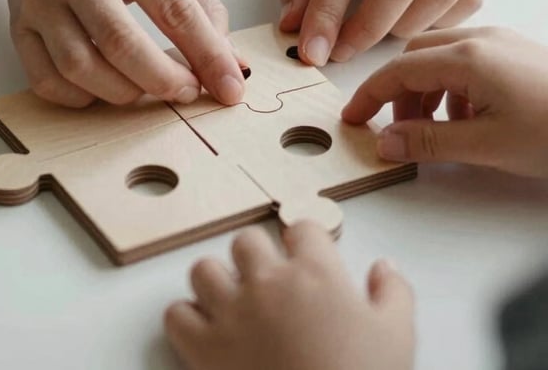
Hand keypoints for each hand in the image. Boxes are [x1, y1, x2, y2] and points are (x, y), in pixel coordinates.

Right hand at [0, 0, 245, 107]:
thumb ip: (199, 4)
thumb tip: (230, 62)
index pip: (174, 9)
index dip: (208, 55)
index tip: (230, 86)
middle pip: (123, 45)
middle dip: (165, 81)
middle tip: (188, 91)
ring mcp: (40, 0)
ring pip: (82, 69)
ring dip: (125, 93)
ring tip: (147, 86)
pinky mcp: (18, 26)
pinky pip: (48, 81)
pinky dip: (82, 97)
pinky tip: (103, 86)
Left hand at [165, 223, 414, 369]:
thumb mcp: (398, 337)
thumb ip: (393, 293)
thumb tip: (384, 267)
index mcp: (316, 272)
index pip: (302, 227)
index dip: (305, 243)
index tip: (306, 258)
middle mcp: (269, 282)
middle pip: (246, 240)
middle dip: (256, 257)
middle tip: (268, 282)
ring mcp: (232, 312)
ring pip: (204, 269)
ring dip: (216, 282)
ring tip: (232, 303)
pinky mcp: (204, 347)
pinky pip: (176, 314)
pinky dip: (188, 321)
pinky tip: (207, 333)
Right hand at [342, 27, 547, 176]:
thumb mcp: (488, 145)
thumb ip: (430, 142)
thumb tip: (386, 142)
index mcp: (467, 57)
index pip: (397, 71)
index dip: (369, 96)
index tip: (351, 119)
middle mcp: (480, 40)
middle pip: (416, 57)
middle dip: (400, 94)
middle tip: (400, 131)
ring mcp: (501, 44)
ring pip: (441, 58)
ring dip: (427, 93)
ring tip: (439, 132)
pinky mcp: (517, 54)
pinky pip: (467, 62)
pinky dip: (454, 89)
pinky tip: (470, 121)